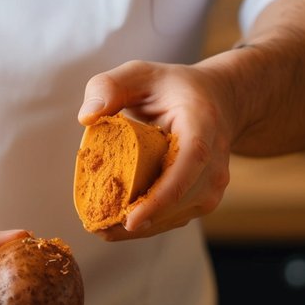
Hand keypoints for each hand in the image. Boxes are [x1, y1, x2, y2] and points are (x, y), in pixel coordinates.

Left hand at [77, 58, 235, 239]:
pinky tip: (117, 226)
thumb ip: (109, 86)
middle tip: (101, 229)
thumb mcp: (139, 73)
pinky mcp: (203, 196)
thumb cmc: (171, 87)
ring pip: (180, 215)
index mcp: (202, 125)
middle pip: (184, 199)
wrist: (217, 101)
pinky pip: (177, 216)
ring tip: (103, 230)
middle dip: (143, 220)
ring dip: (144, 228)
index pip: (190, 164)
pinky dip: (149, 224)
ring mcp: (213, 182)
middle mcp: (215, 159)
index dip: (163, 196)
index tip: (133, 219)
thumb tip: (87, 117)